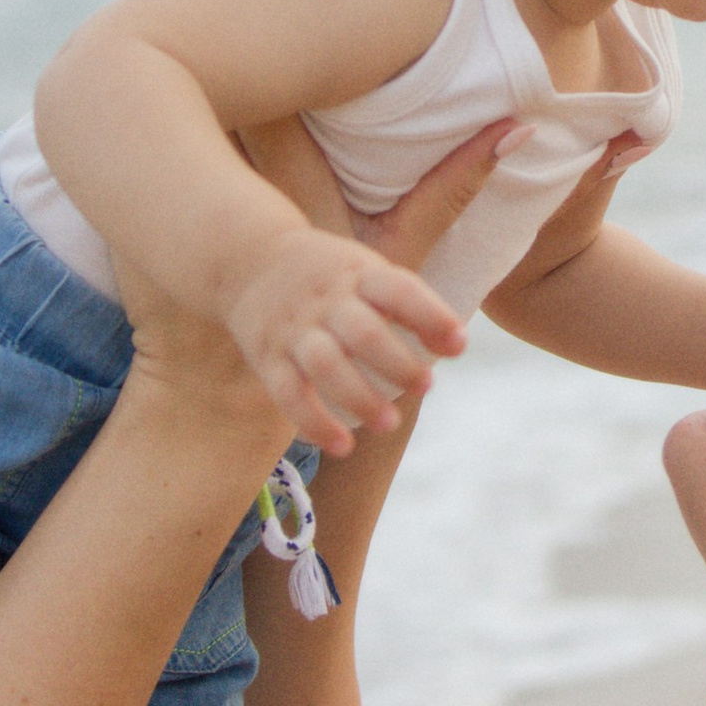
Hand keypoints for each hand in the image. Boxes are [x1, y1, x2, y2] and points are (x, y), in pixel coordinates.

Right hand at [224, 233, 464, 456]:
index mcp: (358, 274)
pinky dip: (315, 423)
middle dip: (398, 363)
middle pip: (363, 333)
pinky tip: (342, 446)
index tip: (460, 344)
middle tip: (426, 386)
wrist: (245, 258)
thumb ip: (409, 304)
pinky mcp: (267, 358)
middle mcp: (326, 301)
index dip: (431, 316)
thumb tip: (457, 345)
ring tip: (389, 424)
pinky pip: (289, 394)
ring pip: (326, 366)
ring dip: (360, 398)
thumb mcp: (366, 271)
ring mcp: (294, 330)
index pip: (398, 290)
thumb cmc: (327, 274)